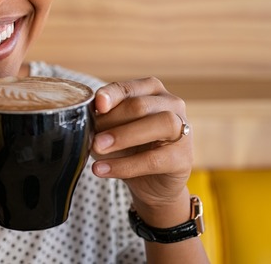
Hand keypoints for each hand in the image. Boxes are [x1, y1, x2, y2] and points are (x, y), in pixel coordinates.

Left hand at [91, 77, 192, 222]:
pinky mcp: (183, 158)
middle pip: (141, 105)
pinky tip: (104, 169)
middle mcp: (171, 104)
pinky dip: (126, 165)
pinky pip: (155, 159)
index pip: (128, 88)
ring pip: (159, 124)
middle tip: (92, 137)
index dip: (111, 95)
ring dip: (123, 137)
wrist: (150, 183)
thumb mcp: (112, 130)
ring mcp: (182, 129)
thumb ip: (103, 120)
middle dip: (112, 120)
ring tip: (97, 149)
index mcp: (150, 91)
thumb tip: (86, 120)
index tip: (97, 105)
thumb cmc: (129, 147)